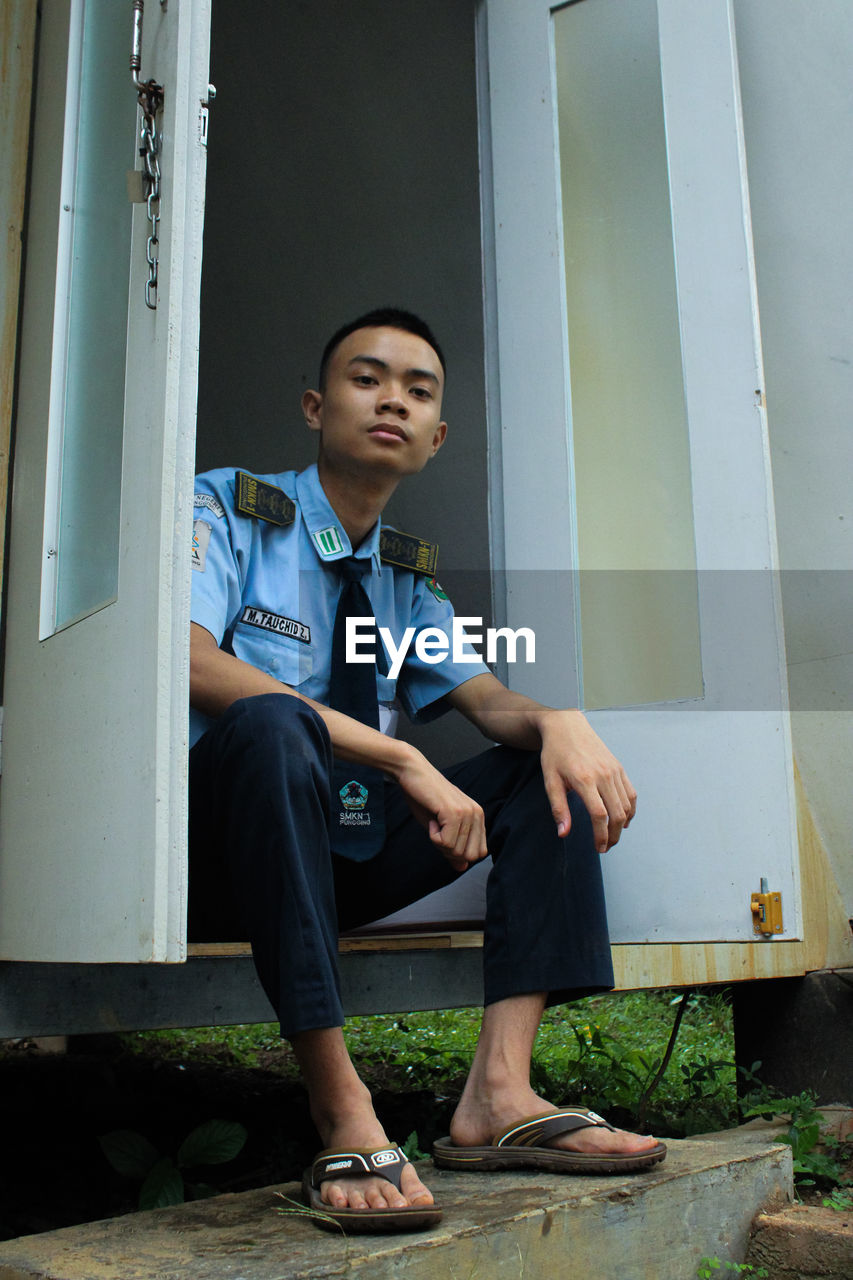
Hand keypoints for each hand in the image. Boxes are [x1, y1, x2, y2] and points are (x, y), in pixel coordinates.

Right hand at [395, 751, 487, 872]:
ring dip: (439, 842)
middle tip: (438, 832)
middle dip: (449, 851)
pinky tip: (431, 820)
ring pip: (457, 850)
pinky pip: (446, 842)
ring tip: (434, 822)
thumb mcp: (441, 827)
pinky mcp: (454, 812)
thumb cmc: (425, 798)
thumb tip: (462, 868)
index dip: (459, 853)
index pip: (478, 853)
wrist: (413, 773)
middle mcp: (477, 814)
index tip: (445, 836)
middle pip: (469, 856)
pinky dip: (433, 836)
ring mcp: (467, 812)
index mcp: (478, 817)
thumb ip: (453, 847)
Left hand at [539, 709, 636, 852]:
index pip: (599, 815)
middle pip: (617, 813)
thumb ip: (558, 808)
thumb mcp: (550, 781)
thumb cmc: (555, 754)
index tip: (599, 848)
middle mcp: (603, 775)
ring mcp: (614, 771)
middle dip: (613, 835)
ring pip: (626, 806)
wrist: (567, 726)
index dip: (601, 836)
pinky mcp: (619, 768)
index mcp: (584, 779)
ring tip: (612, 836)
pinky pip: (631, 794)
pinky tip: (623, 820)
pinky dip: (630, 810)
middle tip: (605, 847)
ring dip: (622, 826)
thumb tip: (564, 833)